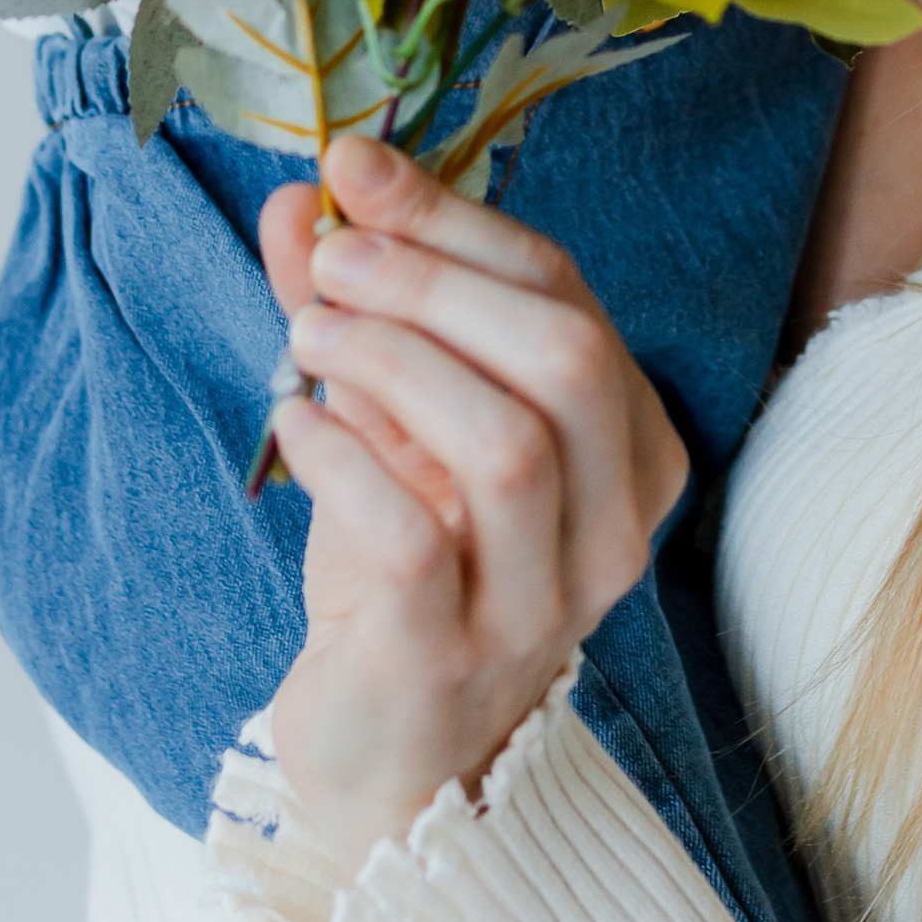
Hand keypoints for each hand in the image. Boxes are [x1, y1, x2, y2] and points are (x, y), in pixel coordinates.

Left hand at [256, 135, 689, 875]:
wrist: (391, 754)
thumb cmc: (410, 572)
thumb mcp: (394, 422)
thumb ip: (356, 308)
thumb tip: (299, 198)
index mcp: (627, 449)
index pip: (567, 298)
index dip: (456, 220)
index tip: (353, 167)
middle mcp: (613, 527)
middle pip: (568, 361)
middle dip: (438, 283)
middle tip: (332, 255)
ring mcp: (542, 605)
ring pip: (509, 447)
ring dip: (397, 362)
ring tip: (308, 333)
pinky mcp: (451, 660)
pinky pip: (415, 541)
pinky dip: (346, 459)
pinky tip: (294, 422)